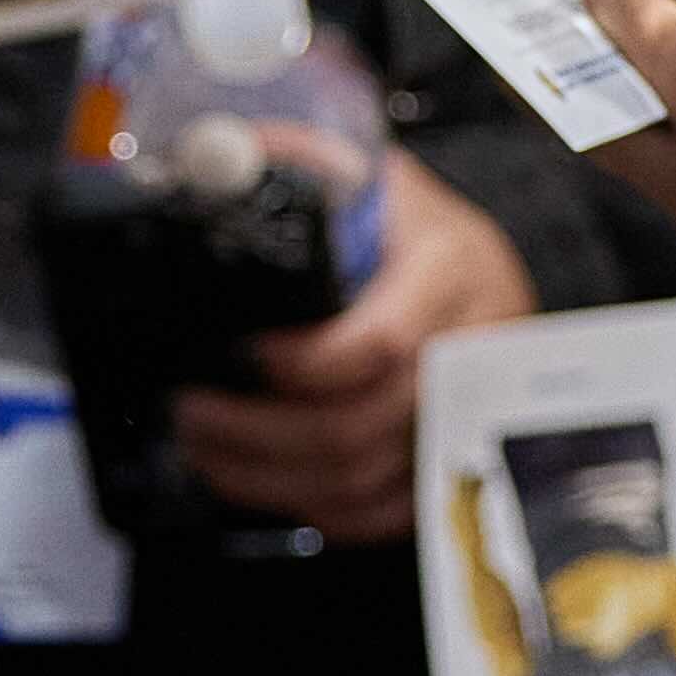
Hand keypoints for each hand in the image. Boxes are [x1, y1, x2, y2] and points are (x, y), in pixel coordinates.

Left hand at [175, 174, 530, 546]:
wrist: (486, 272)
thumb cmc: (413, 225)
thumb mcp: (369, 172)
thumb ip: (298, 163)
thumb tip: (209, 160)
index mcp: (449, 271)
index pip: (381, 342)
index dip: (302, 364)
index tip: (239, 350)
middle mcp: (466, 352)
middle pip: (358, 426)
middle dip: (255, 431)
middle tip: (189, 409)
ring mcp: (463, 418)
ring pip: (359, 480)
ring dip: (265, 475)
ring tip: (202, 445)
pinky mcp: (447, 462)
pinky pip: (378, 514)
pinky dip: (310, 508)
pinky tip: (256, 478)